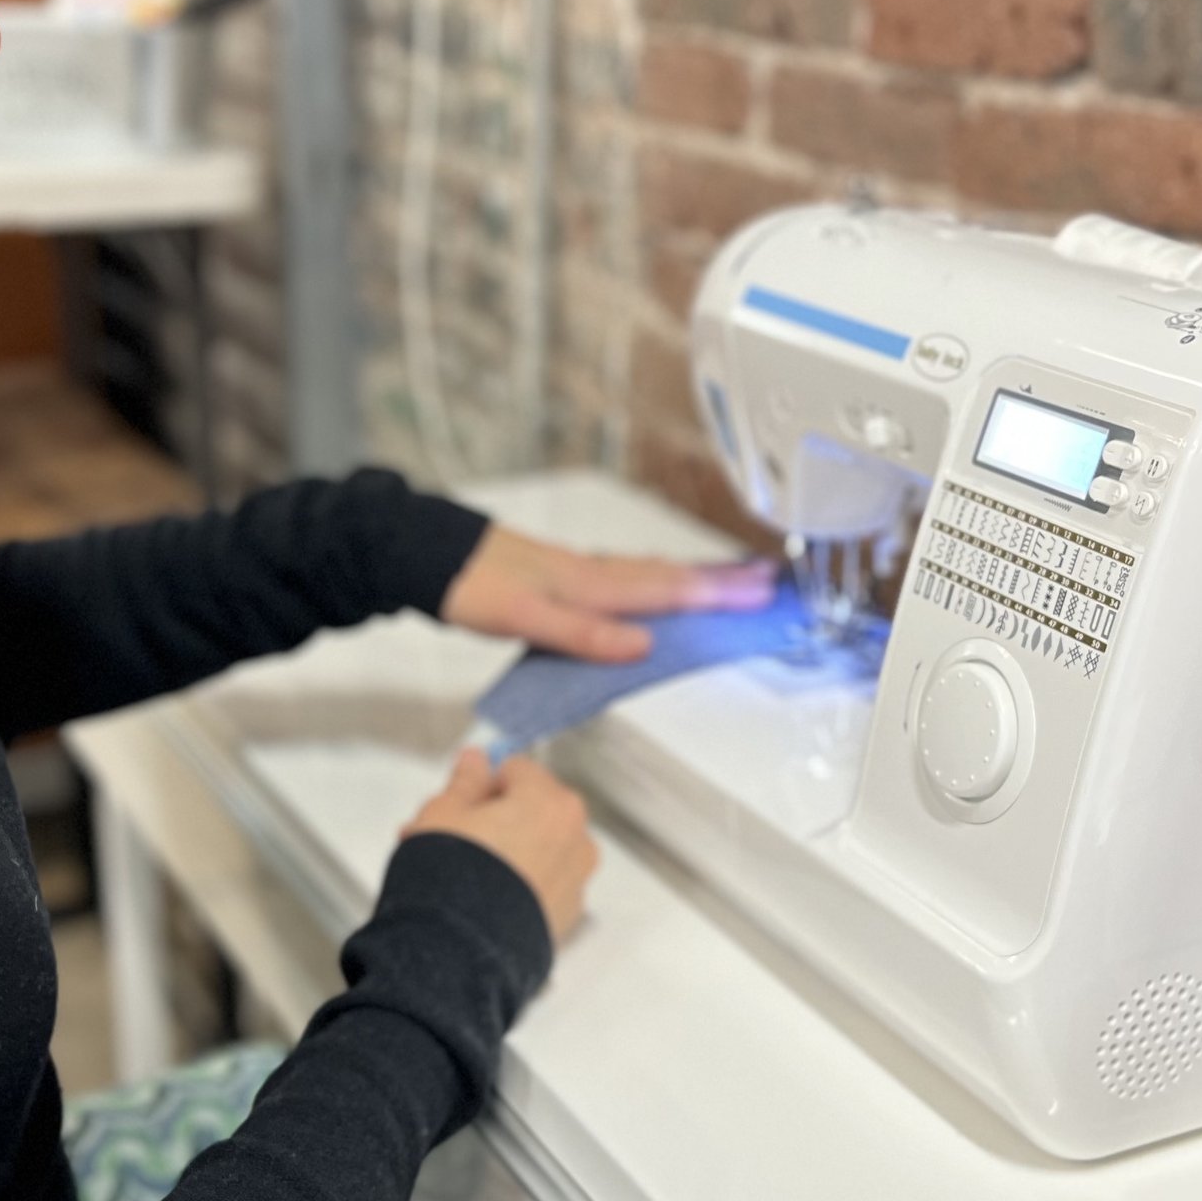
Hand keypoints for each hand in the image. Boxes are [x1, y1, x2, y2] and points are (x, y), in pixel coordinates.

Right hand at [404, 749, 598, 942]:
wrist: (458, 952)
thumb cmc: (450, 874)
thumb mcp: (444, 813)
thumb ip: (465, 781)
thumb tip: (476, 758)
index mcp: (550, 801)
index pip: (517, 771)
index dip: (482, 788)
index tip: (458, 810)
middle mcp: (575, 837)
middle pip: (533, 811)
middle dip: (496, 821)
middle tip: (452, 842)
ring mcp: (576, 881)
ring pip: (540, 850)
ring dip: (509, 854)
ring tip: (460, 878)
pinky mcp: (566, 918)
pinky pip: (544, 887)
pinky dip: (521, 888)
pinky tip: (483, 903)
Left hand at [440, 525, 776, 662]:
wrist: (431, 555)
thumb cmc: (474, 585)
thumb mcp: (525, 617)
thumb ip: (583, 634)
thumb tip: (643, 646)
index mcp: (592, 586)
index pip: (669, 593)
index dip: (718, 595)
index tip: (763, 595)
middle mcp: (595, 573)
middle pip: (671, 578)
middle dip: (723, 580)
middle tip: (770, 581)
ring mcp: (583, 570)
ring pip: (654, 573)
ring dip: (696, 576)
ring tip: (734, 577)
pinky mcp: (568, 573)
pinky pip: (631, 574)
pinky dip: (660, 577)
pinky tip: (661, 581)